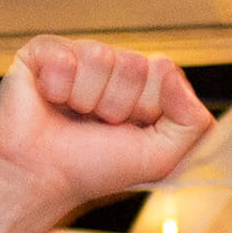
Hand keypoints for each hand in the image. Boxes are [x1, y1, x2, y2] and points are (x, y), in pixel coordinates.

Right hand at [0, 37, 214, 232]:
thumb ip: (191, 123)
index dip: (148, 107)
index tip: (127, 132)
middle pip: (135, 63)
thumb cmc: (95, 171)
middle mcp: (111, 69)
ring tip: (73, 116)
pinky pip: (65, 55)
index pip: (163, 71)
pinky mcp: (43, 52)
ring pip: (101, 56)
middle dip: (118, 105)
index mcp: (140, 88)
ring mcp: (77, 57)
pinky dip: (58, 87)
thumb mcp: (160, 158)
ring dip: (87, 99)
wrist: (40, 180)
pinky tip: (50, 101)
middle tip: (96, 126)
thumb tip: (172, 70)